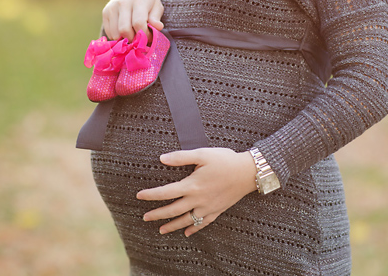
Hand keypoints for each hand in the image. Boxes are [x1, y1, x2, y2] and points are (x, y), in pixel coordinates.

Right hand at [102, 0, 163, 41]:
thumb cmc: (147, 1)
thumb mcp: (156, 6)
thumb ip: (156, 18)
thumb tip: (158, 27)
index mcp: (138, 0)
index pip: (138, 23)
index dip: (144, 35)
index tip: (149, 37)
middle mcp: (123, 2)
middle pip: (124, 30)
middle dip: (133, 39)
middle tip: (139, 39)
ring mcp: (112, 7)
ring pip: (115, 33)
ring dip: (124, 39)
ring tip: (132, 35)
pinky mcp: (105, 12)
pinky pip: (109, 32)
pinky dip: (117, 36)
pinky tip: (124, 32)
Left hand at [137, 148, 256, 235]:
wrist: (247, 172)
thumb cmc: (224, 160)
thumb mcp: (202, 154)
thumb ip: (181, 157)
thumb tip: (162, 158)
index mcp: (192, 185)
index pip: (166, 192)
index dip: (151, 195)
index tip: (139, 196)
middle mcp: (198, 199)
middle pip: (173, 210)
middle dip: (158, 214)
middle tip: (145, 218)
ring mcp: (208, 207)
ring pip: (187, 220)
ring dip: (172, 226)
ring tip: (161, 230)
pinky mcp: (217, 210)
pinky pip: (203, 223)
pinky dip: (194, 228)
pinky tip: (188, 232)